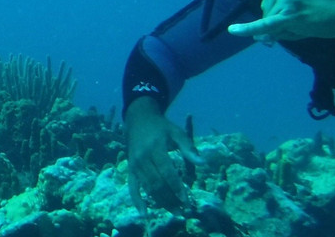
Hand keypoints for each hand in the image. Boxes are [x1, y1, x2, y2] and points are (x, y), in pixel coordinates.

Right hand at [125, 98, 202, 212]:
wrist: (139, 119)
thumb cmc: (161, 127)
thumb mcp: (176, 132)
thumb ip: (188, 148)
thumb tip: (203, 163)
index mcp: (155, 148)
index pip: (167, 172)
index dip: (177, 187)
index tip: (186, 199)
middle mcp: (143, 158)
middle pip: (157, 183)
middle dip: (171, 199)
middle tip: (183, 210)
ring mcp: (135, 165)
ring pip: (148, 188)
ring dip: (161, 202)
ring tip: (175, 211)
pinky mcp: (130, 169)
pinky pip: (132, 188)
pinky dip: (137, 202)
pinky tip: (144, 214)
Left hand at [228, 0, 334, 40]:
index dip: (280, 9)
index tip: (299, 7)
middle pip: (268, 12)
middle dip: (282, 21)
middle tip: (307, 17)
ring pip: (272, 23)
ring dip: (287, 29)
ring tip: (308, 22)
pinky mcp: (290, 15)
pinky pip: (265, 25)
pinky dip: (248, 29)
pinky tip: (233, 31)